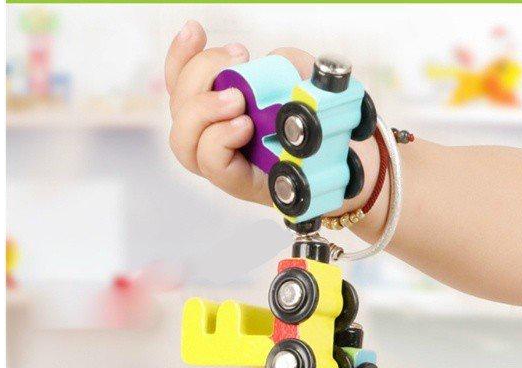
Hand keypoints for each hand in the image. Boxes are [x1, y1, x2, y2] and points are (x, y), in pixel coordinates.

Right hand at [165, 20, 379, 214]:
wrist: (343, 161)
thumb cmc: (315, 124)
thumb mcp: (301, 81)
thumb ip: (282, 64)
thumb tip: (266, 64)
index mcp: (217, 109)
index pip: (180, 83)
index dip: (179, 56)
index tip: (196, 29)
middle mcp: (212, 137)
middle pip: (178, 107)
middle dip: (199, 73)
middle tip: (239, 59)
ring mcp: (222, 163)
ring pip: (182, 139)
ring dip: (204, 109)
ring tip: (238, 100)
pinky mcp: (237, 184)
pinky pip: (211, 162)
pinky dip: (221, 137)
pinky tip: (244, 125)